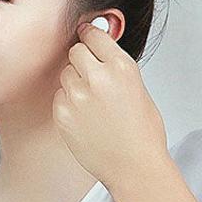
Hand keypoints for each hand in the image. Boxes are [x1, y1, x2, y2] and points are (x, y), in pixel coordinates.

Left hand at [53, 22, 169, 201]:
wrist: (134, 167)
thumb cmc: (142, 133)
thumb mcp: (138, 88)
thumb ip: (116, 67)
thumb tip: (99, 50)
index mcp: (121, 67)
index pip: (94, 34)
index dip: (90, 35)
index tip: (86, 35)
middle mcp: (98, 77)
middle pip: (75, 51)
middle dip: (82, 60)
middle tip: (92, 76)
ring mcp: (77, 96)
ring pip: (65, 74)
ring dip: (74, 82)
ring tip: (92, 103)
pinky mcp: (63, 113)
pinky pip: (59, 96)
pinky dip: (68, 102)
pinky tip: (85, 117)